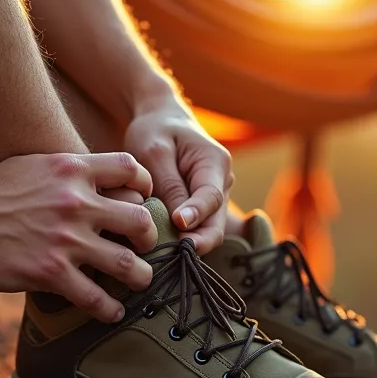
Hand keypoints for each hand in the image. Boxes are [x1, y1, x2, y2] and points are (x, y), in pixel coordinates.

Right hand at [0, 153, 158, 321]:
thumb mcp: (34, 164)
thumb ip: (67, 173)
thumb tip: (92, 183)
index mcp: (72, 170)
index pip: (132, 169)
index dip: (145, 186)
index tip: (142, 200)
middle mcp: (76, 203)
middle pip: (141, 220)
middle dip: (149, 237)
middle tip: (142, 247)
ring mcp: (65, 240)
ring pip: (128, 265)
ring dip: (139, 277)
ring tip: (136, 282)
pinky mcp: (51, 273)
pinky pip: (96, 297)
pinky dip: (110, 308)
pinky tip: (111, 311)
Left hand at [124, 102, 233, 252]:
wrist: (159, 119)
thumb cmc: (155, 130)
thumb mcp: (155, 152)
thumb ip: (169, 185)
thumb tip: (181, 222)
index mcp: (214, 162)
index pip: (211, 197)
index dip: (197, 216)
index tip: (178, 227)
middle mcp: (222, 182)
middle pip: (216, 222)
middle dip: (197, 242)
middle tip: (173, 258)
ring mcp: (214, 196)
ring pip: (207, 229)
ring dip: (189, 244)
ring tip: (163, 257)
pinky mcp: (202, 206)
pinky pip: (197, 228)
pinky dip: (182, 239)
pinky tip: (162, 251)